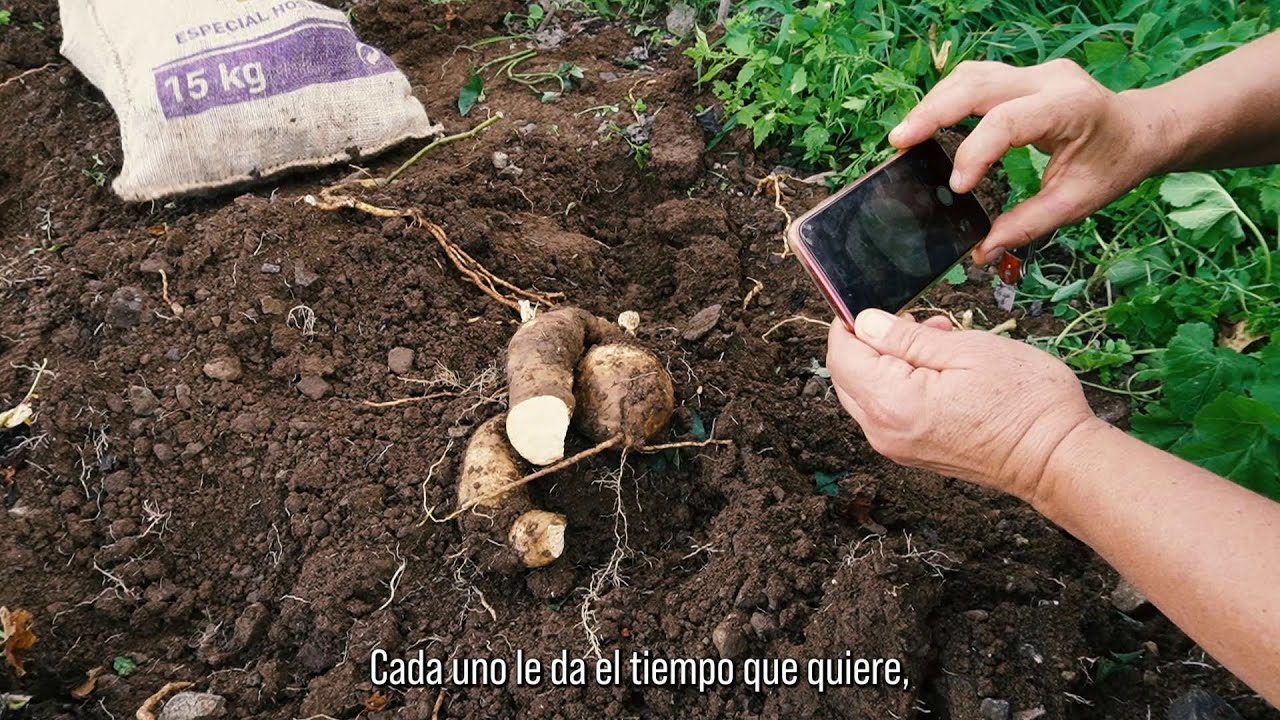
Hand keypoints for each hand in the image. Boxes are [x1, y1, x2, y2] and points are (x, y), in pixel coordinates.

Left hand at [826, 309, 1096, 504]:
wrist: (1057, 459)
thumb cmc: (1023, 402)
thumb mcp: (966, 350)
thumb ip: (906, 337)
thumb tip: (864, 322)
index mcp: (891, 403)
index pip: (841, 356)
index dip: (848, 324)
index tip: (870, 303)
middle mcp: (884, 431)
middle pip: (849, 376)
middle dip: (873, 341)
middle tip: (917, 319)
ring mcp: (898, 447)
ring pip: (870, 393)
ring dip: (892, 361)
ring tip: (940, 338)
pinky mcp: (914, 452)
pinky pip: (891, 411)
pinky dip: (904, 384)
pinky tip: (941, 367)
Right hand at [889, 59, 1170, 262]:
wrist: (1141, 130)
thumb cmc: (1114, 165)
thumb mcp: (1077, 201)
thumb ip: (1028, 225)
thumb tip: (982, 251)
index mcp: (1069, 108)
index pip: (1006, 121)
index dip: (974, 152)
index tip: (956, 188)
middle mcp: (1049, 80)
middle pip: (977, 84)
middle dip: (933, 113)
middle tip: (900, 142)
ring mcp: (1034, 72)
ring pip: (970, 75)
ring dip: (935, 103)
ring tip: (907, 134)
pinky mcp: (1022, 76)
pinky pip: (976, 79)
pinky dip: (948, 99)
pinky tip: (931, 122)